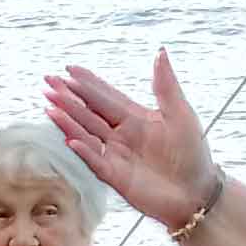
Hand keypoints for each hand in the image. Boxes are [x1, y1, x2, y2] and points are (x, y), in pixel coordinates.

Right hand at [46, 50, 217, 227]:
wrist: (196, 193)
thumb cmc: (193, 153)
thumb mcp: (181, 114)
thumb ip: (165, 85)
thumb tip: (161, 52)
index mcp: (135, 118)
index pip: (105, 96)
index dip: (87, 83)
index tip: (69, 69)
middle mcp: (121, 135)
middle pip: (89, 112)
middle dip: (68, 97)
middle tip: (48, 82)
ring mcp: (115, 155)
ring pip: (86, 133)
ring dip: (68, 120)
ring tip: (49, 105)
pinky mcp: (114, 176)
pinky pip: (94, 160)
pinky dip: (83, 149)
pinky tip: (70, 138)